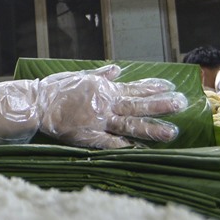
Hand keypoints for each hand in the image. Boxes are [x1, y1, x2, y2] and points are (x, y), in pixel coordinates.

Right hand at [0, 64, 187, 148]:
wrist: (37, 103)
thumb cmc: (57, 88)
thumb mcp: (80, 75)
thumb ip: (101, 75)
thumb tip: (117, 69)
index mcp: (105, 89)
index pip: (134, 87)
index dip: (154, 88)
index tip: (171, 87)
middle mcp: (106, 104)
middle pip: (138, 105)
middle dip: (160, 106)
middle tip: (182, 105)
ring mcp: (99, 121)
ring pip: (129, 125)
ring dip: (150, 128)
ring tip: (171, 132)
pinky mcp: (89, 136)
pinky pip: (110, 142)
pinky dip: (125, 146)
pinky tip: (140, 150)